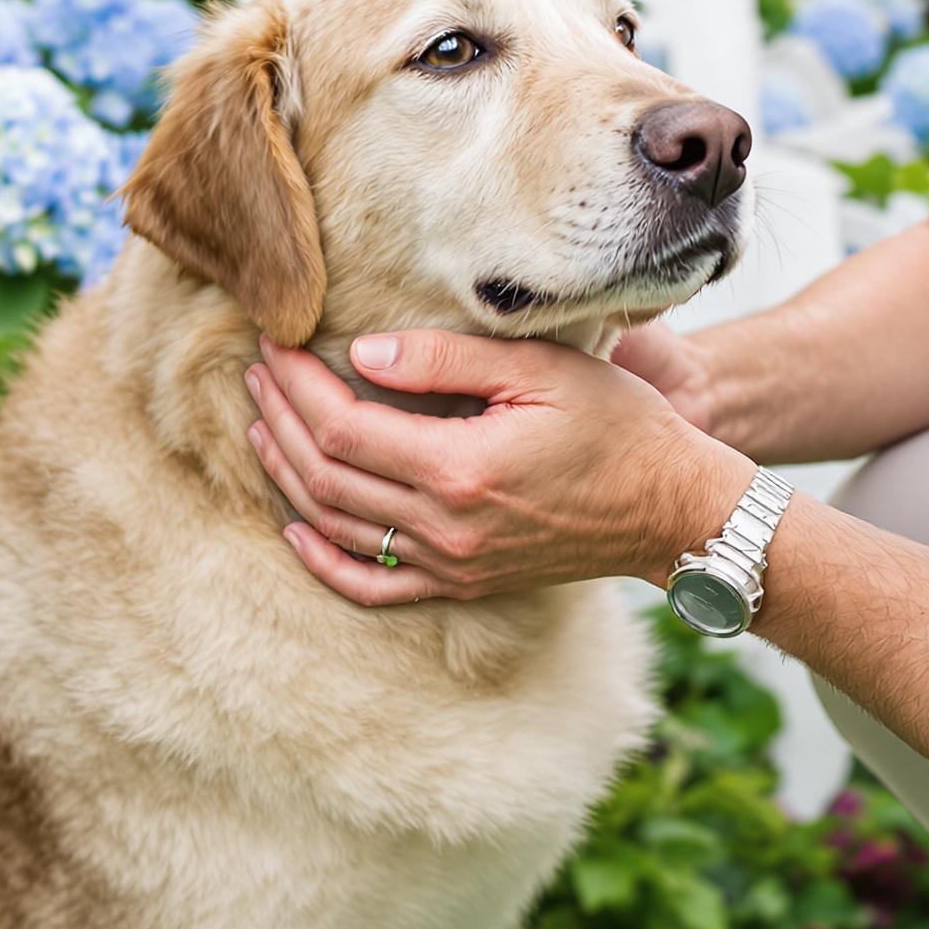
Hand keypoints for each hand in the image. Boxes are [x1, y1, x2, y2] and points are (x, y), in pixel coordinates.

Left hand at [244, 330, 753, 605]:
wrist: (671, 508)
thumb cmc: (617, 425)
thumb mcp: (541, 368)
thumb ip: (446, 359)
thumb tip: (360, 355)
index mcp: (459, 470)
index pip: (341, 428)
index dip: (296, 385)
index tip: (274, 342)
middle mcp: (445, 528)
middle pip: (325, 478)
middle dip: (279, 420)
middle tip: (257, 371)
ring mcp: (452, 565)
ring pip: (336, 528)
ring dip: (287, 476)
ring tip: (261, 424)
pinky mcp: (464, 583)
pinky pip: (373, 587)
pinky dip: (324, 560)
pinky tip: (295, 529)